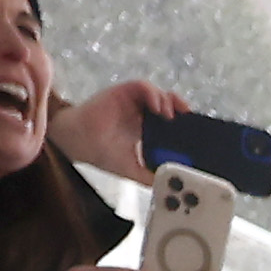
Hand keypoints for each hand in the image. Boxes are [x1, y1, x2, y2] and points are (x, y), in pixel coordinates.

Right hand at [56, 75, 181, 180]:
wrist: (77, 143)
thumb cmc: (102, 154)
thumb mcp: (133, 170)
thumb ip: (151, 176)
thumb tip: (171, 183)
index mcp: (144, 129)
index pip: (169, 120)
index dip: (182, 122)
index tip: (193, 130)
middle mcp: (140, 113)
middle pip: (167, 103)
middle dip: (180, 108)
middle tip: (188, 117)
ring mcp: (131, 102)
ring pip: (157, 93)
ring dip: (167, 100)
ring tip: (170, 115)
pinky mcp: (121, 93)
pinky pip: (141, 86)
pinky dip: (152, 93)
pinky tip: (157, 107)